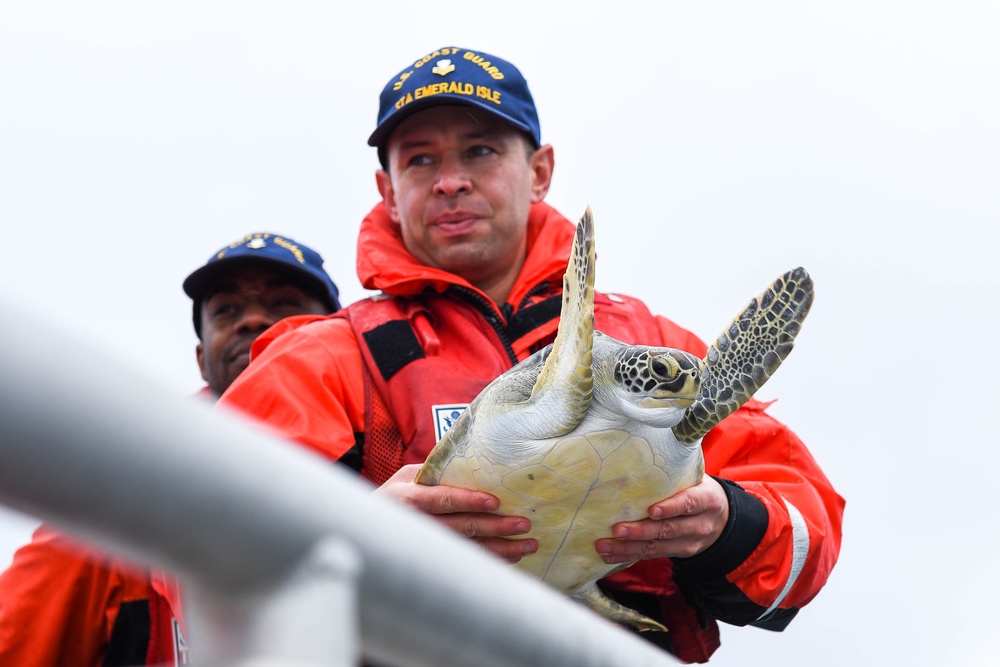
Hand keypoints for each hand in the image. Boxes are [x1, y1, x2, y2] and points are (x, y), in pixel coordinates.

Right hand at [374, 464, 537, 562]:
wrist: (368, 530)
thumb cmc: (394, 496)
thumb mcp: (406, 478)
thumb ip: (436, 472)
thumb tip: (473, 459)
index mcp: (409, 498)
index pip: (442, 500)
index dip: (468, 501)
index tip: (495, 502)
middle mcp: (418, 524)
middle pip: (461, 528)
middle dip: (495, 528)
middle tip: (524, 525)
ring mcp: (426, 546)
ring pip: (468, 549)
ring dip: (500, 549)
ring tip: (527, 545)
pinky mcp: (435, 561)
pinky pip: (467, 562)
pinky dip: (491, 560)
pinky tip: (512, 557)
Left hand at [595, 476, 728, 562]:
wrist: (722, 520)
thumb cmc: (699, 489)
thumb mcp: (697, 478)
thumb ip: (676, 471)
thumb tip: (640, 452)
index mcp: (707, 500)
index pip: (690, 503)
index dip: (671, 508)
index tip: (651, 510)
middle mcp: (700, 525)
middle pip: (668, 529)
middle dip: (641, 531)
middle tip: (617, 530)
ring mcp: (689, 543)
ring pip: (656, 547)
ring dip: (628, 547)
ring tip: (604, 546)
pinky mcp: (677, 554)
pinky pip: (650, 556)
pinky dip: (628, 556)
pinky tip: (609, 556)